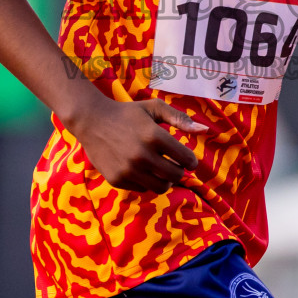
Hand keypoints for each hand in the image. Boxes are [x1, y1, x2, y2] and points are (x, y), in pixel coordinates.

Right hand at [67, 96, 206, 192]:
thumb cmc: (127, 113)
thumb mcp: (154, 108)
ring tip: (161, 169)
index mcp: (154, 136)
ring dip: (165, 180)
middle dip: (179, 171)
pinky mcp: (117, 180)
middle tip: (174, 164)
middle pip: (176, 176)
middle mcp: (142, 156)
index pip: (187, 160)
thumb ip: (180, 119)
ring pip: (161, 187)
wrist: (92, 121)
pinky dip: (146, 182)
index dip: (191, 160)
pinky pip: (142, 189)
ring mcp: (128, 170)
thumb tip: (205, 130)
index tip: (187, 159)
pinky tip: (141, 169)